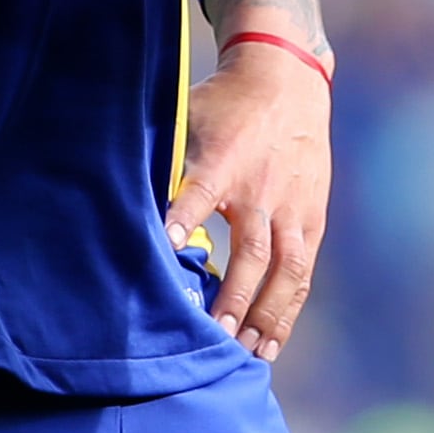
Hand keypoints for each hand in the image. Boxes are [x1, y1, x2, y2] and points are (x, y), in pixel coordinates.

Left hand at [175, 0, 332, 357]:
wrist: (287, 79)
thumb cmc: (223, 105)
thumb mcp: (186, 117)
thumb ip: (162, 161)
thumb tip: (121, 205)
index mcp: (222, 161)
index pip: (200, 196)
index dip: (183, 222)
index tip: (166, 250)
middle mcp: (261, 189)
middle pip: (252, 253)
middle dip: (234, 298)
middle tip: (215, 337)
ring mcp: (292, 207)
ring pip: (286, 270)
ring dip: (267, 315)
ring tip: (250, 354)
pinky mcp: (312, 217)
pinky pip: (302, 270)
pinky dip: (288, 307)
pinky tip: (273, 341)